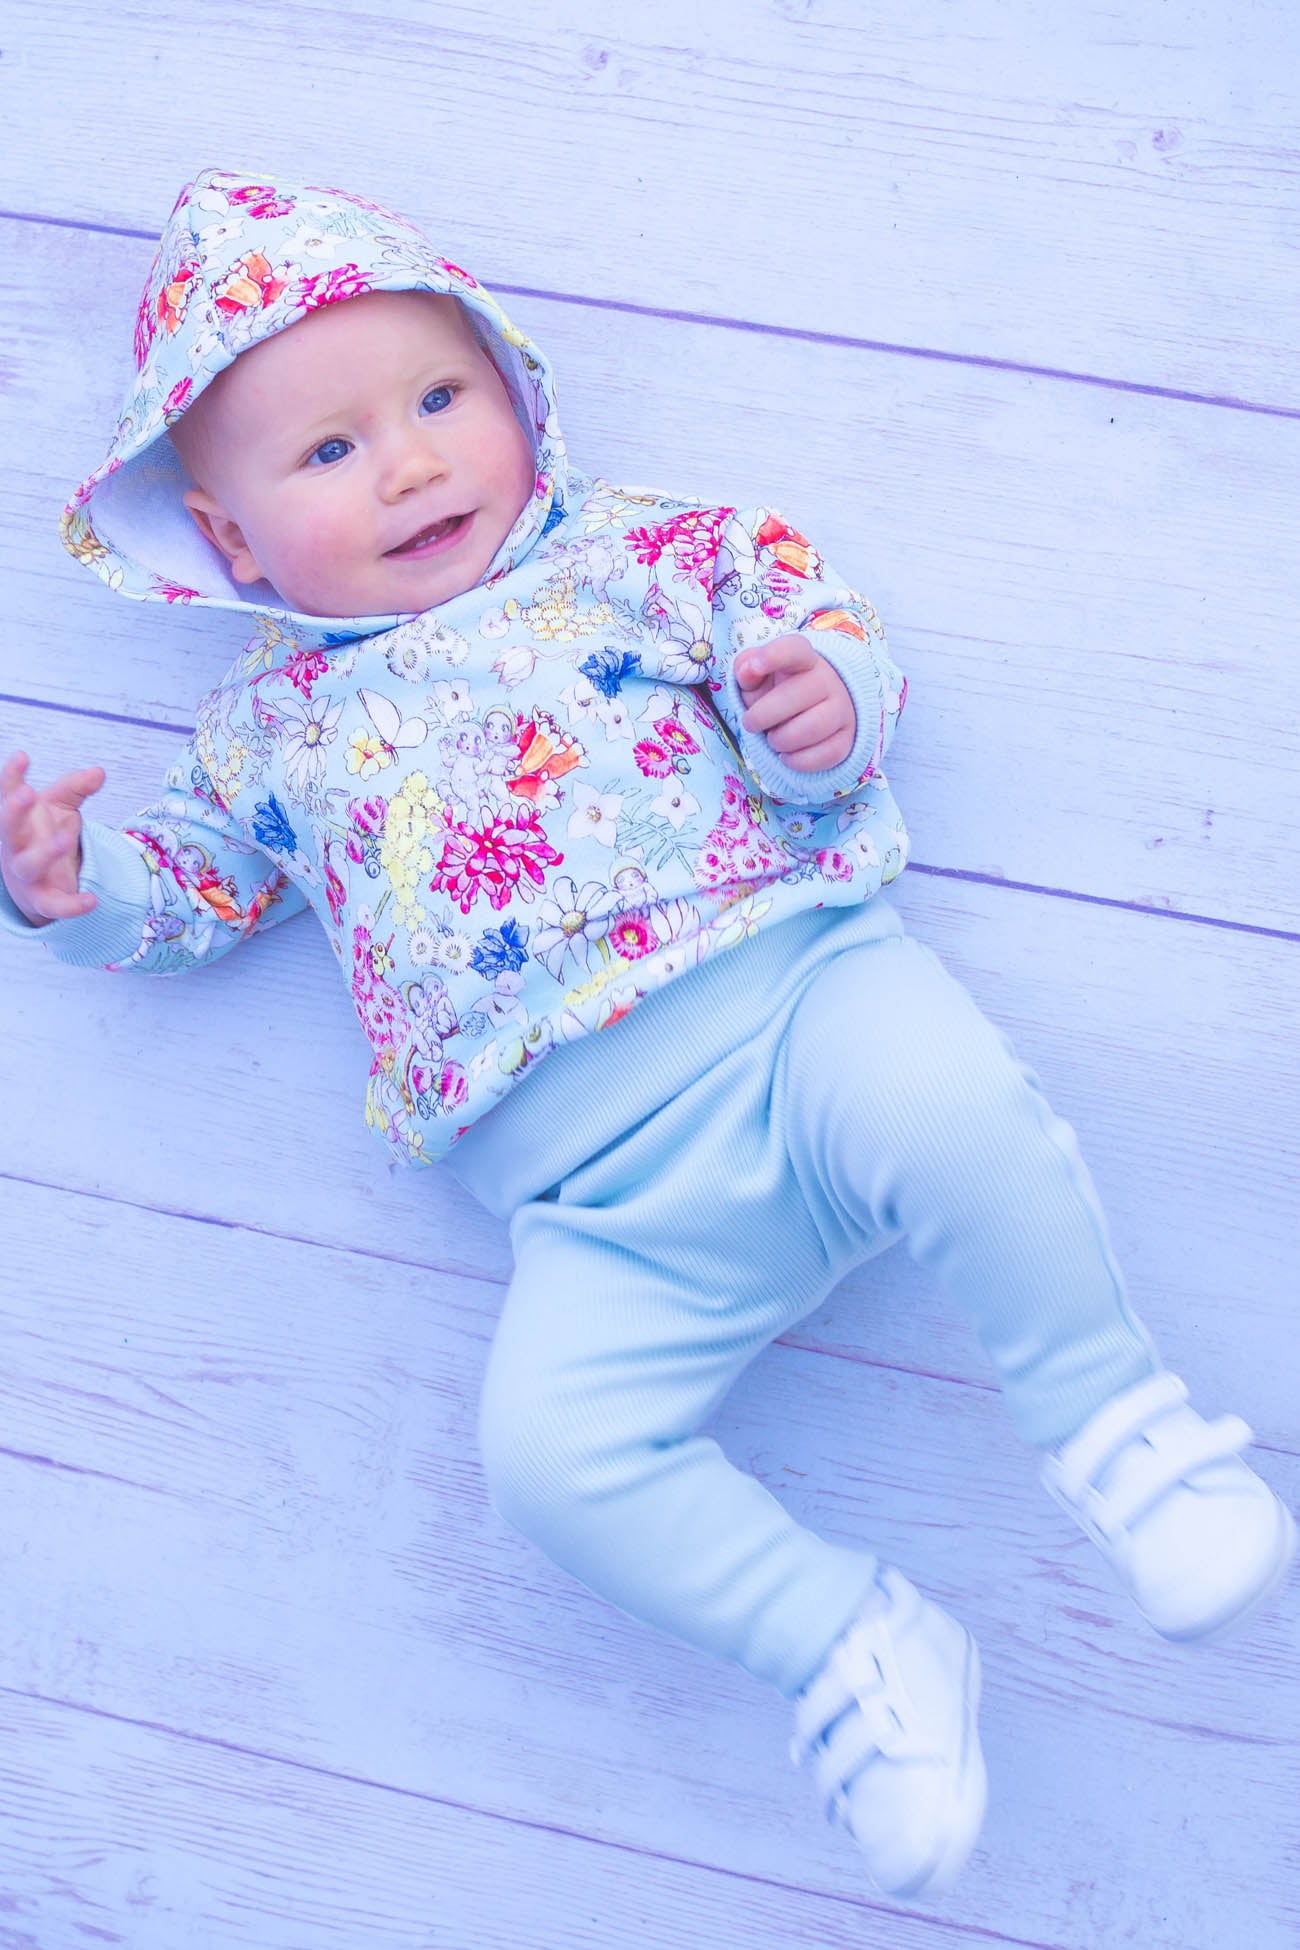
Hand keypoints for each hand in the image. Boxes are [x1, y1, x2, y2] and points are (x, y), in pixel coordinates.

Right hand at [0, 751, 105, 925]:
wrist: (40, 881)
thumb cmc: (44, 835)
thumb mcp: (60, 808)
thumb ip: (76, 789)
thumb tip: (99, 772)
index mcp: (16, 820)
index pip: (7, 794)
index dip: (11, 776)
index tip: (22, 756)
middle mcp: (15, 845)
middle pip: (7, 827)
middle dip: (14, 810)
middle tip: (28, 792)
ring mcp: (26, 873)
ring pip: (28, 865)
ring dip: (45, 852)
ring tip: (66, 838)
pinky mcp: (43, 899)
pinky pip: (54, 905)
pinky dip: (72, 906)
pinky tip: (92, 900)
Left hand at [735, 634, 855, 770]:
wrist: (816, 710)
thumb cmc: (778, 692)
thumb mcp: (758, 676)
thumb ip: (746, 668)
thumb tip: (748, 670)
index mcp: (803, 659)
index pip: (794, 650)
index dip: (774, 656)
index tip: (755, 666)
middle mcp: (828, 681)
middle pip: (796, 696)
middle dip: (762, 716)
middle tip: (751, 724)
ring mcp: (842, 709)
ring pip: (811, 729)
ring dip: (781, 740)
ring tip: (773, 739)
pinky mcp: (847, 739)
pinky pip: (825, 755)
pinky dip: (798, 761)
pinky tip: (787, 755)